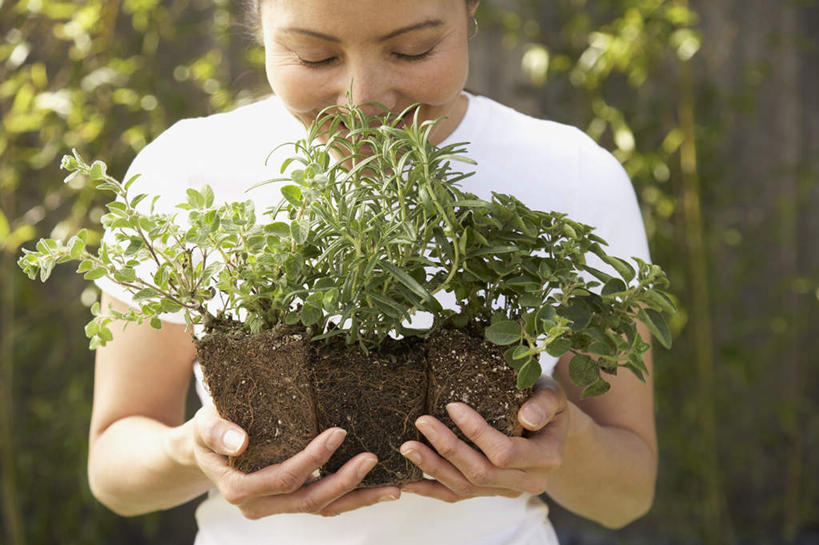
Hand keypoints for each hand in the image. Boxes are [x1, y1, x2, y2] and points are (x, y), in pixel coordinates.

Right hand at [189, 405, 399, 517]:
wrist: (203, 449)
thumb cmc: (207, 430)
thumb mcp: (205, 424)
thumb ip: (217, 430)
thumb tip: (239, 441)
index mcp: (240, 487)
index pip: (284, 478)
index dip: (313, 459)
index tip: (338, 433)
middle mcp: (260, 505)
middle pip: (309, 500)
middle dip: (343, 481)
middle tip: (372, 458)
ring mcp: (277, 507)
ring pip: (322, 508)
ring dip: (358, 499)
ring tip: (393, 489)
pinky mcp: (291, 501)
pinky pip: (324, 504)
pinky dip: (352, 498)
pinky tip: (379, 489)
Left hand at [398, 376, 568, 501]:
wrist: (550, 426)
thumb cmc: (546, 403)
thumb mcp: (552, 395)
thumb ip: (544, 403)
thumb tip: (528, 417)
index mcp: (545, 458)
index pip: (505, 453)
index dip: (476, 432)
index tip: (452, 406)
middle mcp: (528, 481)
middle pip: (481, 473)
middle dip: (448, 449)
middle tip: (421, 422)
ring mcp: (506, 490)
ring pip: (465, 487)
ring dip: (433, 469)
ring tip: (408, 447)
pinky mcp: (488, 491)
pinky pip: (457, 495)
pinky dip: (430, 489)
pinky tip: (407, 481)